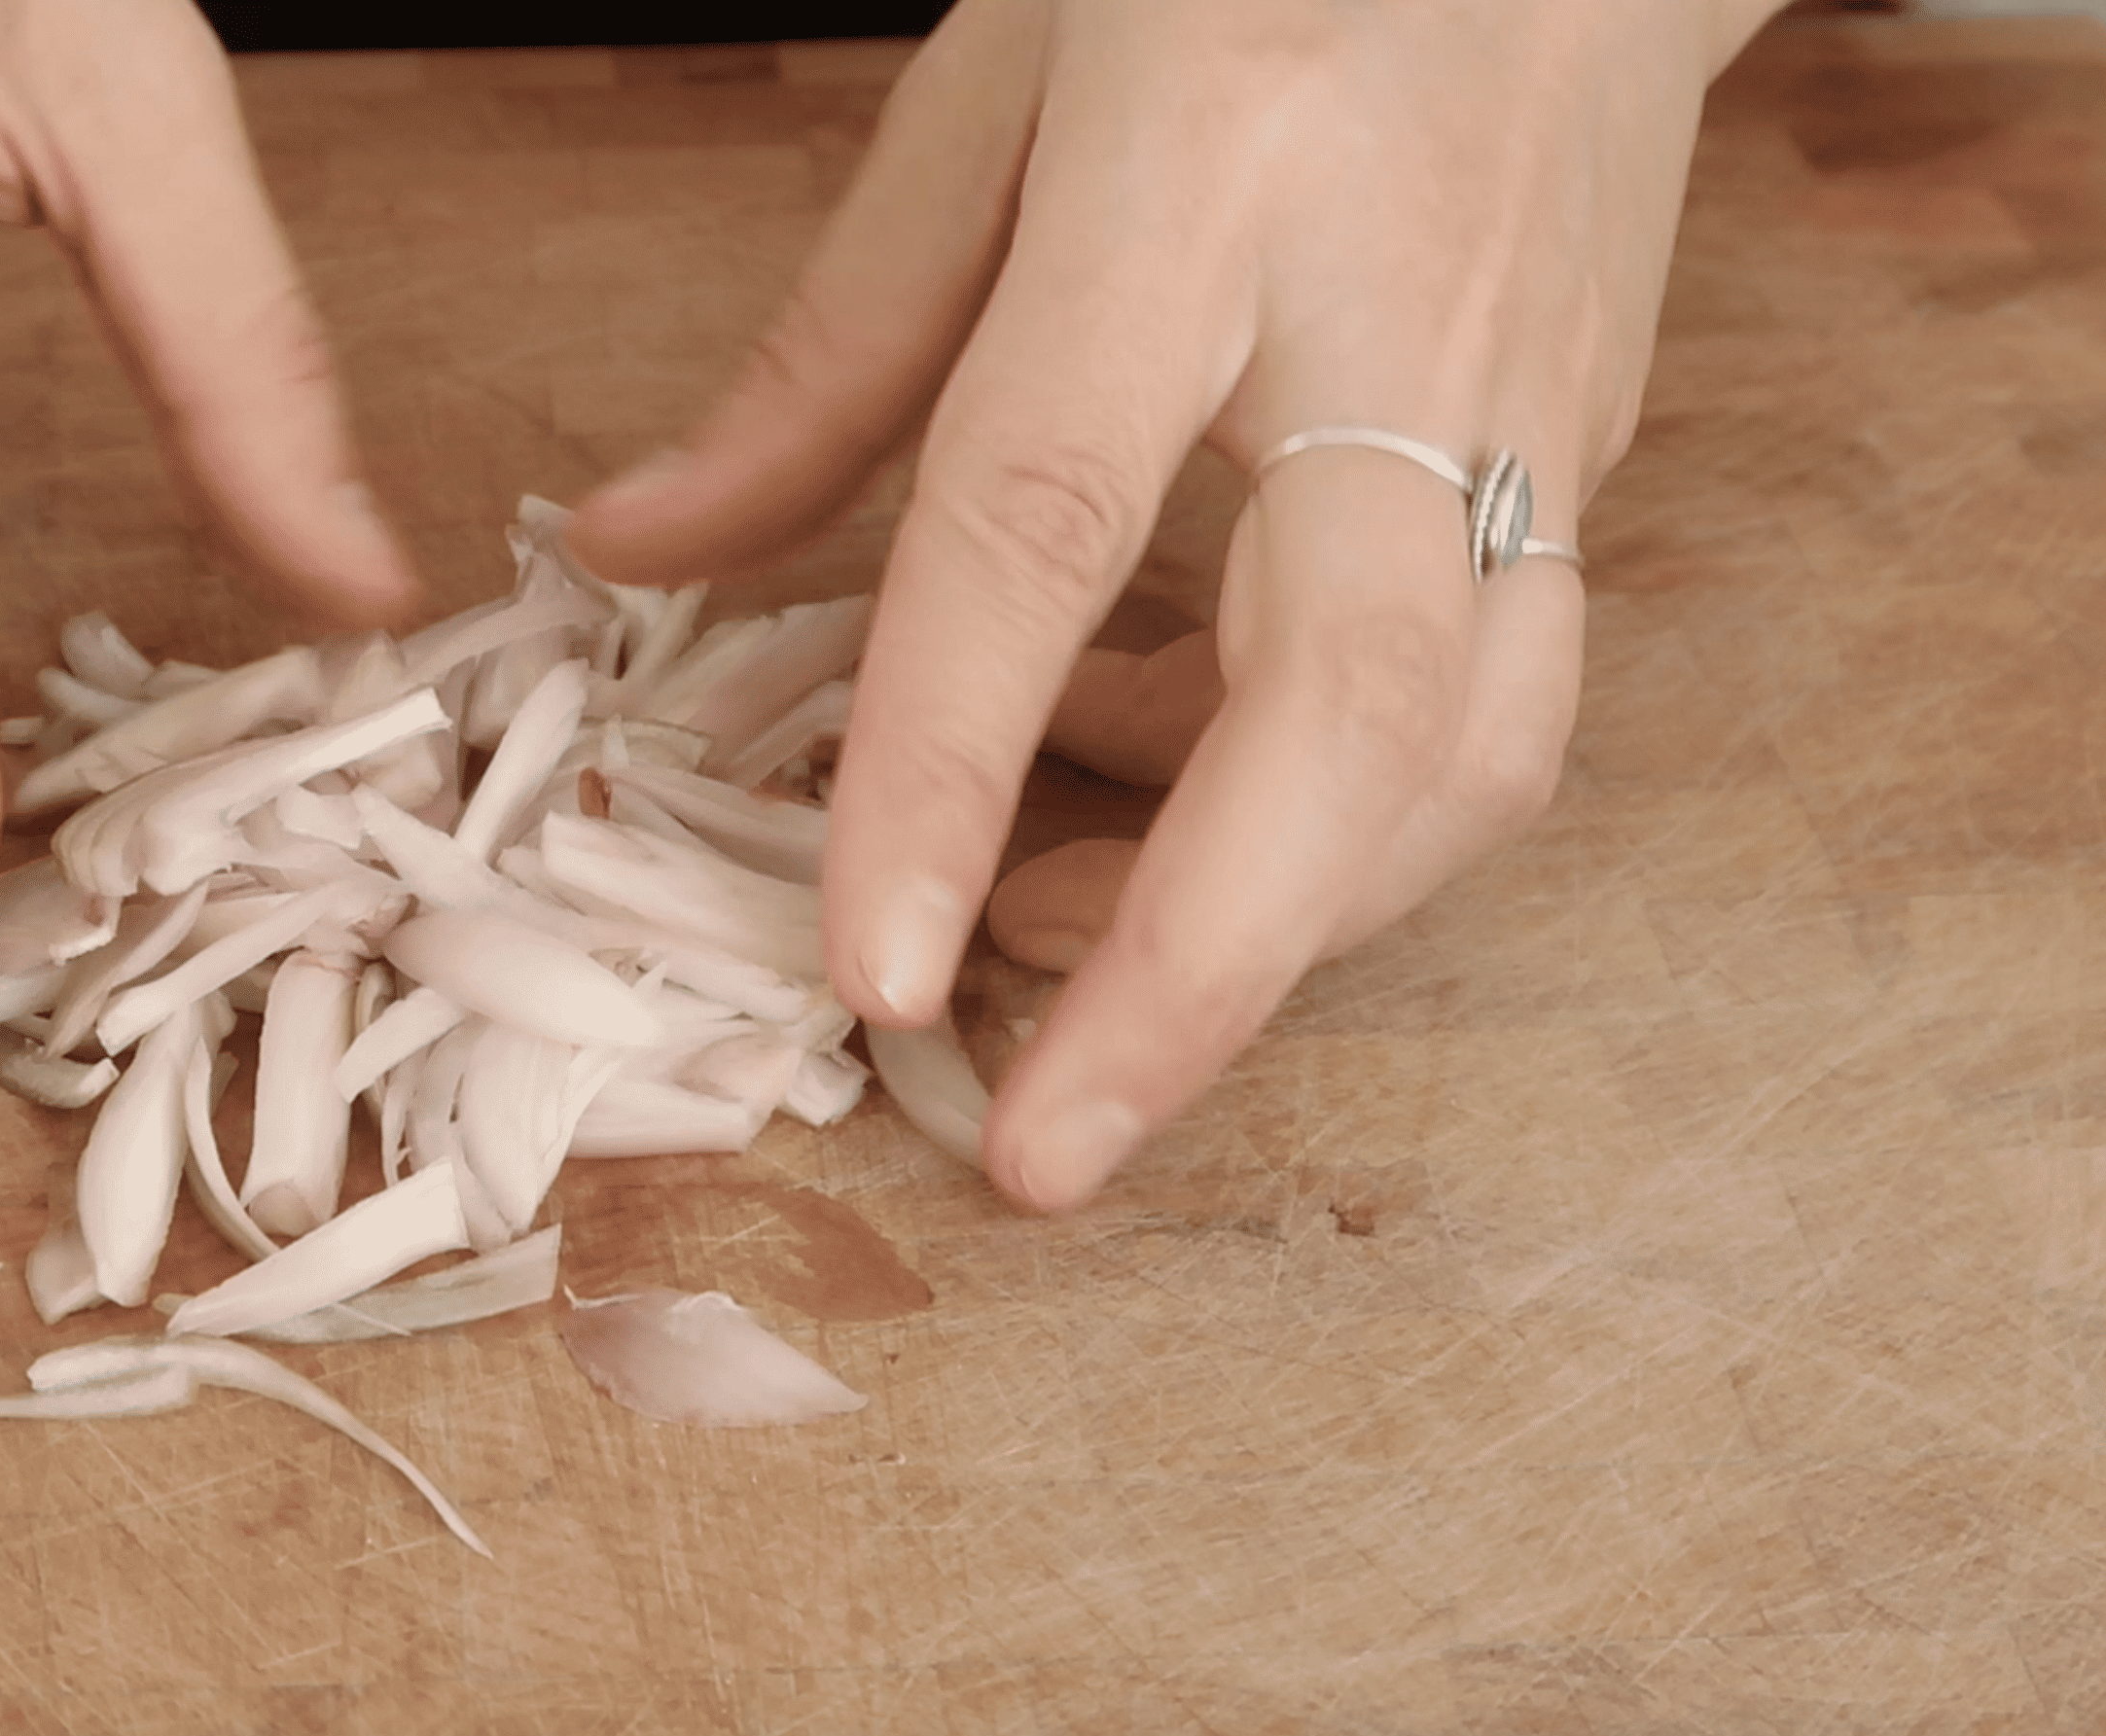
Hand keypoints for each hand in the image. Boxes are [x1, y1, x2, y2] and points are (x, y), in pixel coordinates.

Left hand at [566, 0, 1784, 1211]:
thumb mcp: (997, 89)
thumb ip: (822, 353)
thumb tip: (627, 548)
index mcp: (1198, 185)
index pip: (1044, 513)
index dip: (947, 758)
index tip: (872, 969)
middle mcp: (1395, 318)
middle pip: (1346, 710)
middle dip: (1198, 972)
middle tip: (1047, 1147)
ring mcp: (1528, 414)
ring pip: (1460, 757)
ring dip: (1263, 926)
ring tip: (1051, 959)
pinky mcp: (1590, 475)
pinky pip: (1477, 715)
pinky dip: (1313, 824)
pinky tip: (1153, 789)